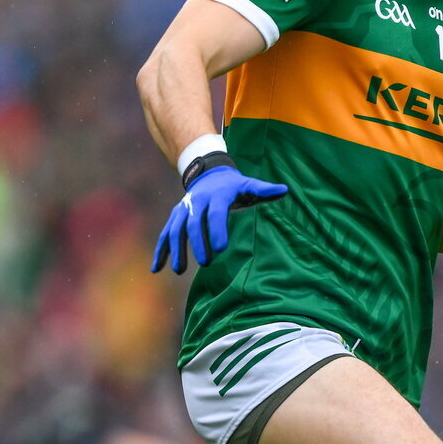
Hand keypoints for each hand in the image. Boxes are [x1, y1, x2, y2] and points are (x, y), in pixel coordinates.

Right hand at [152, 165, 287, 273]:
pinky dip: (161, 250)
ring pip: (176, 230)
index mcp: (216, 196)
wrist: (209, 173)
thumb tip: (285, 190)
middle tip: (207, 263)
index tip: (221, 248)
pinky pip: (166, 233)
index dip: (217, 230)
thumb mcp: (249, 185)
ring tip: (180, 270)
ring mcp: (183, 209)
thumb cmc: (234, 185)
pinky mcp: (175, 216)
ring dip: (176, 250)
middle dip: (199, 244)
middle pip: (194, 224)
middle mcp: (196, 202)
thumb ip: (264, 190)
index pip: (216, 214)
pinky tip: (157, 268)